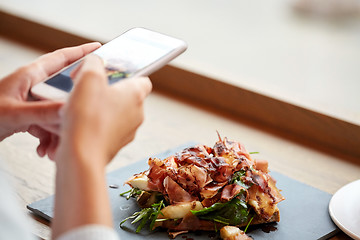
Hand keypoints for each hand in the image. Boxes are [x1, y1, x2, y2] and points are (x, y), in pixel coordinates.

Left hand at [0, 42, 100, 157]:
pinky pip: (48, 126)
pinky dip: (49, 140)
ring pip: (58, 113)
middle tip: (82, 118)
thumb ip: (42, 112)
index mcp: (30, 76)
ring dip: (60, 132)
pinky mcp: (29, 118)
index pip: (61, 59)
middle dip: (73, 110)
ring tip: (56, 147)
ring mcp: (32, 103)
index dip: (81, 52)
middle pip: (65, 92)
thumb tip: (70, 109)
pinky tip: (45, 150)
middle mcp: (33, 88)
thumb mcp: (13, 113)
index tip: (98, 50)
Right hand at [57, 54, 151, 166]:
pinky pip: (106, 129)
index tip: (111, 72)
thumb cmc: (88, 116)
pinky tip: (78, 123)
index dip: (127, 74)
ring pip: (115, 114)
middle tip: (89, 88)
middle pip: (125, 96)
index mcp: (136, 95)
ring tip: (80, 106)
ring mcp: (127, 132)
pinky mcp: (115, 146)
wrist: (81, 156)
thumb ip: (94, 62)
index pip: (142, 79)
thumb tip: (95, 61)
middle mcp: (137, 114)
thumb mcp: (88, 77)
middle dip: (107, 91)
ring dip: (100, 108)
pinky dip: (95, 124)